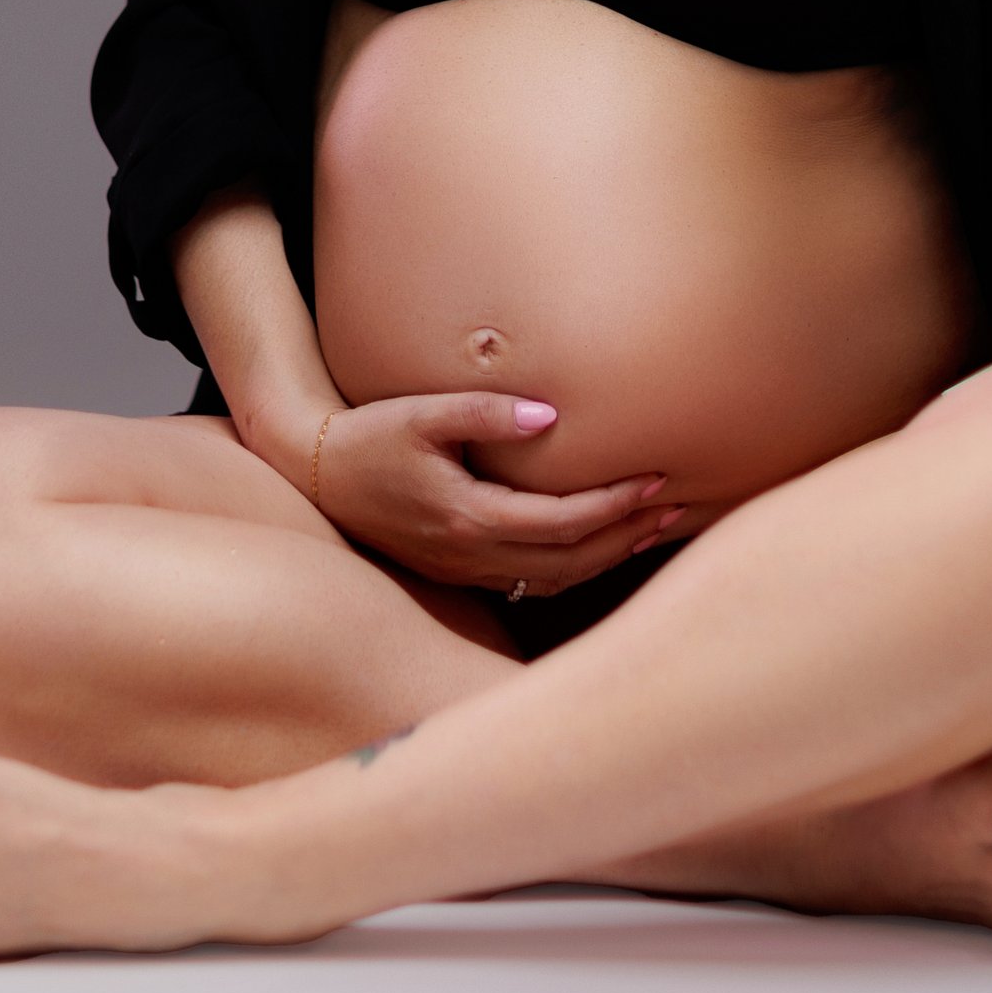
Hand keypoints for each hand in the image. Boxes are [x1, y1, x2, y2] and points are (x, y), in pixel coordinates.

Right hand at [302, 393, 681, 594]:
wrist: (315, 475)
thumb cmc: (369, 436)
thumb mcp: (420, 414)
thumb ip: (484, 412)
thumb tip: (550, 415)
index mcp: (467, 517)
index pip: (562, 522)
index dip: (614, 505)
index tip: (656, 478)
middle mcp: (471, 554)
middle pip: (570, 560)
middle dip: (627, 535)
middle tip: (676, 506)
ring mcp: (464, 570)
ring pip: (554, 578)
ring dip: (607, 556)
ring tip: (652, 528)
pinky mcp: (458, 571)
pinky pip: (531, 580)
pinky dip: (574, 566)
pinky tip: (597, 546)